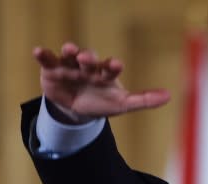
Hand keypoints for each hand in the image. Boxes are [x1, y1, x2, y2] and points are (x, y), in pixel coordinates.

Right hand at [33, 42, 169, 122]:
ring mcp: (70, 66)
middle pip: (89, 59)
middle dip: (89, 58)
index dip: (113, 66)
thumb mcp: (123, 104)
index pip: (110, 68)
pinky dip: (43, 55)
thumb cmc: (103, 103)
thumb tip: (169, 96)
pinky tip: (38, 51)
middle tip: (88, 59)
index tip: (116, 65)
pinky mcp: (52, 69)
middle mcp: (88, 66)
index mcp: (105, 73)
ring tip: (69, 50)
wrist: (76, 110)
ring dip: (70, 51)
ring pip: (69, 55)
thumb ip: (144, 100)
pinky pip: (48, 60)